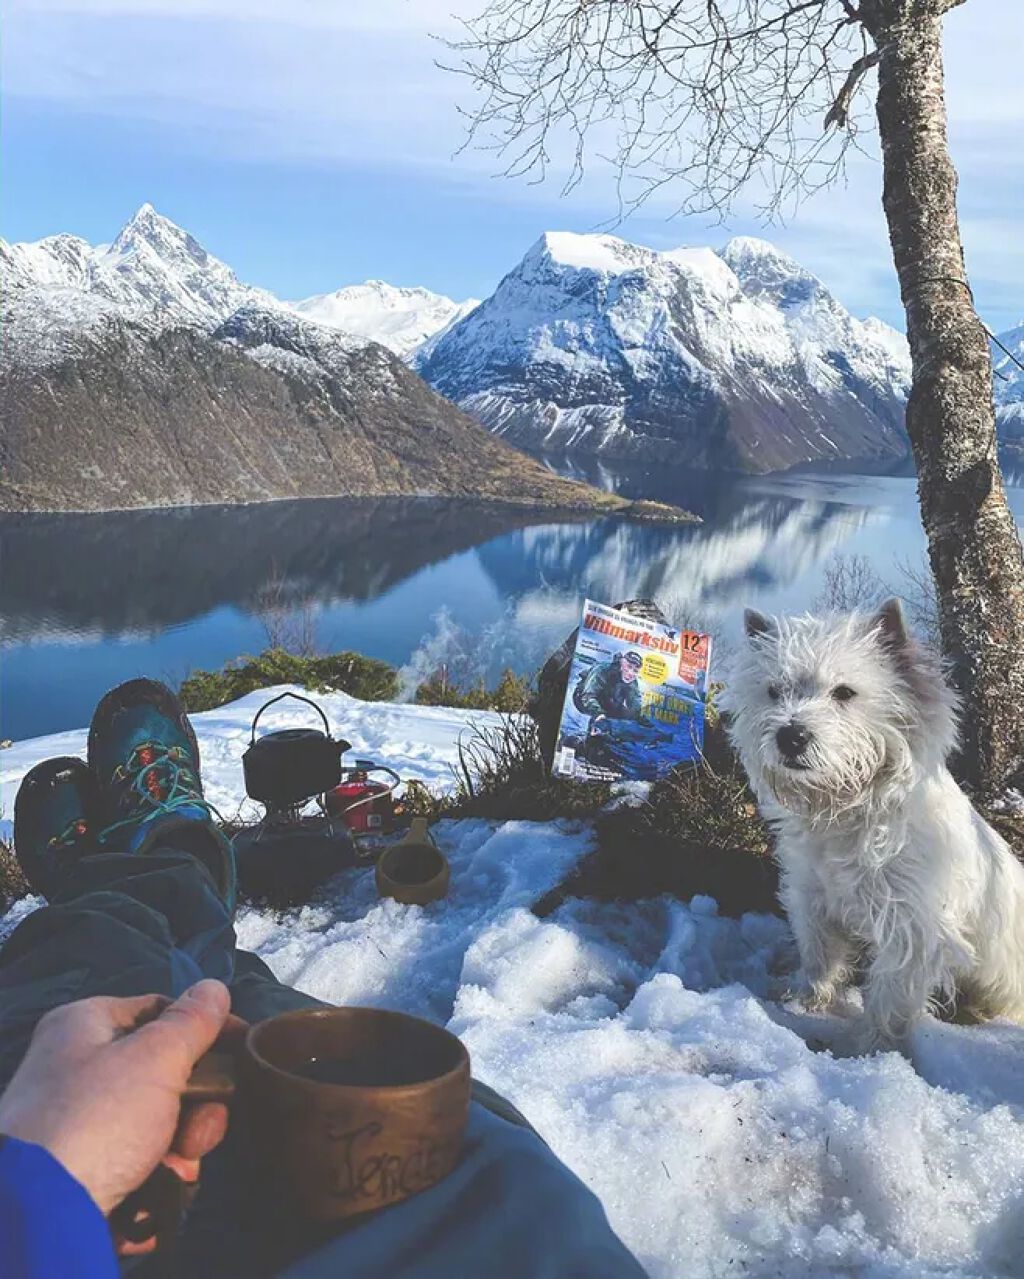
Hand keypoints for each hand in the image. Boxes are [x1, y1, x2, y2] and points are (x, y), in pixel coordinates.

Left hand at [0, 980, 232, 1216]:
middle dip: (198, 1104)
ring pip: (160, 1120)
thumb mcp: (155, 1058)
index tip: (244, 1047)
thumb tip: (214, 988)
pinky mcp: (86, 1168)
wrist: (39, 1213)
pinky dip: (160, 1173)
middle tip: (199, 1130)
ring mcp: (82, 1122)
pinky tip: (163, 1189)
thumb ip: (192, 1022)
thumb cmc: (98, 1117)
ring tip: (178, 1166)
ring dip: (183, 1144)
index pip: (160, 1010)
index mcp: (85, 1027)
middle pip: (166, 1072)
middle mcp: (80, 1069)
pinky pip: (141, 1159)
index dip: (205, 1027)